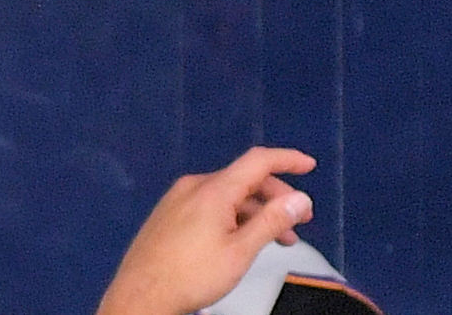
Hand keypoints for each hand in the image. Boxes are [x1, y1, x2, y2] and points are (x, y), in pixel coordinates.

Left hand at [96, 146, 316, 314]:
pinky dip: (234, 215)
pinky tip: (244, 238)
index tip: (309, 165)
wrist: (142, 293)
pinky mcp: (170, 213)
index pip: (257, 161)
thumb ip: (271, 222)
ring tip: (279, 238)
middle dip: (276, 196)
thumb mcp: (240, 251)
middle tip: (300, 220)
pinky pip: (209, 205)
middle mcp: (194, 186)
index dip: (287, 160)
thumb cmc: (191, 275)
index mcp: (213, 190)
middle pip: (244, 179)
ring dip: (257, 211)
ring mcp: (179, 198)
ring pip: (227, 195)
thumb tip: (300, 199)